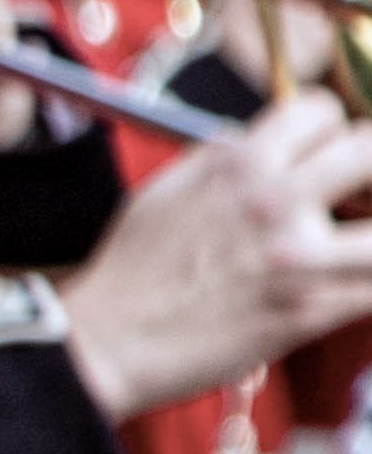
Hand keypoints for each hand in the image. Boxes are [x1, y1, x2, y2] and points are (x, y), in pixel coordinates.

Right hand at [59, 90, 371, 419]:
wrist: (108, 342)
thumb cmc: (131, 271)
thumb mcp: (165, 189)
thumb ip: (222, 159)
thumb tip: (263, 143)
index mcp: (237, 165)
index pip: (321, 111)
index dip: (329, 129)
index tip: (327, 151)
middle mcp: (274, 202)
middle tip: (362, 188)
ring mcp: (299, 258)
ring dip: (371, 236)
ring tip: (359, 242)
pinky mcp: (310, 311)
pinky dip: (367, 282)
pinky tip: (352, 282)